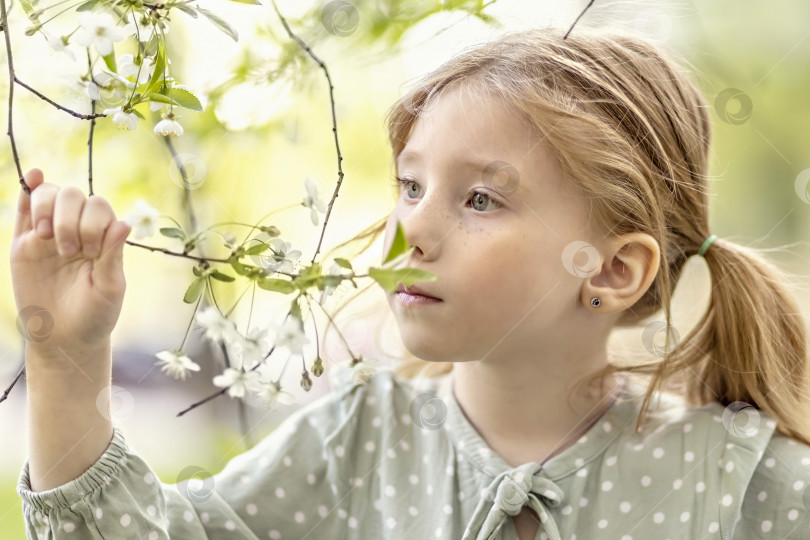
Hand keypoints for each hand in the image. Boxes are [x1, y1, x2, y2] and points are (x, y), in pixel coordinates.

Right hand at [9, 168, 131, 366]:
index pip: (99, 208)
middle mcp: (78, 230)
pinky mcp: (24, 244)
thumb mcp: (110, 288)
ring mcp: (49, 235)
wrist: (64, 339)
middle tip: (70, 251)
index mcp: (103, 238)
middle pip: (73, 196)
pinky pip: (24, 210)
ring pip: (48, 197)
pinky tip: (34, 176)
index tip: (91, 252)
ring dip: (48, 208)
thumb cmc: (95, 314)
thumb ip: (113, 256)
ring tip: (48, 238)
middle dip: (71, 218)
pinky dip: (28, 190)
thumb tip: (122, 224)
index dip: (93, 222)